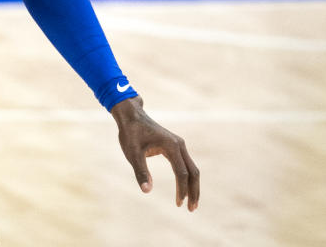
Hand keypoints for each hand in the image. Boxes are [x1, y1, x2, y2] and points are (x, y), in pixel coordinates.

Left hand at [111, 96, 199, 210]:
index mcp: (172, 146)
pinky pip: (186, 165)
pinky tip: (184, 188)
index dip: (182, 190)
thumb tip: (147, 191)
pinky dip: (188, 178)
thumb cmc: (130, 134)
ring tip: (190, 203)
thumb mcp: (132, 153)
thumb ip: (141, 171)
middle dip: (194, 191)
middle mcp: (179, 145)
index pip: (182, 173)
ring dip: (192, 186)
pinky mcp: (175, 146)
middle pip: (193, 172)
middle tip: (191, 209)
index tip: (178, 204)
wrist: (131, 115)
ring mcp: (179, 145)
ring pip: (192, 169)